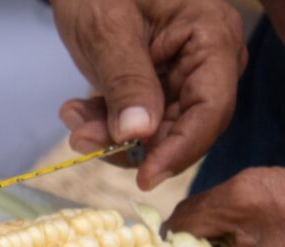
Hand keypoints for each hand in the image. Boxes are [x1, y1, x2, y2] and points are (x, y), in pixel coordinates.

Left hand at [52, 0, 246, 189]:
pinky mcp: (154, 88)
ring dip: (109, 135)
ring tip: (73, 116)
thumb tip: (140, 133)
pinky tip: (76, 109)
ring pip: (155, 132)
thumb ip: (126, 81)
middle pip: (183, 127)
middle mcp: (206, 62)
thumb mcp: (108, 31)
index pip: (211, 108)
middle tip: (82, 138)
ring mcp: (181, 76)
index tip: (145, 177)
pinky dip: (104, 124)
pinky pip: (135, 123)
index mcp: (211, 38)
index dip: (180, 149)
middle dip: (131, 143)